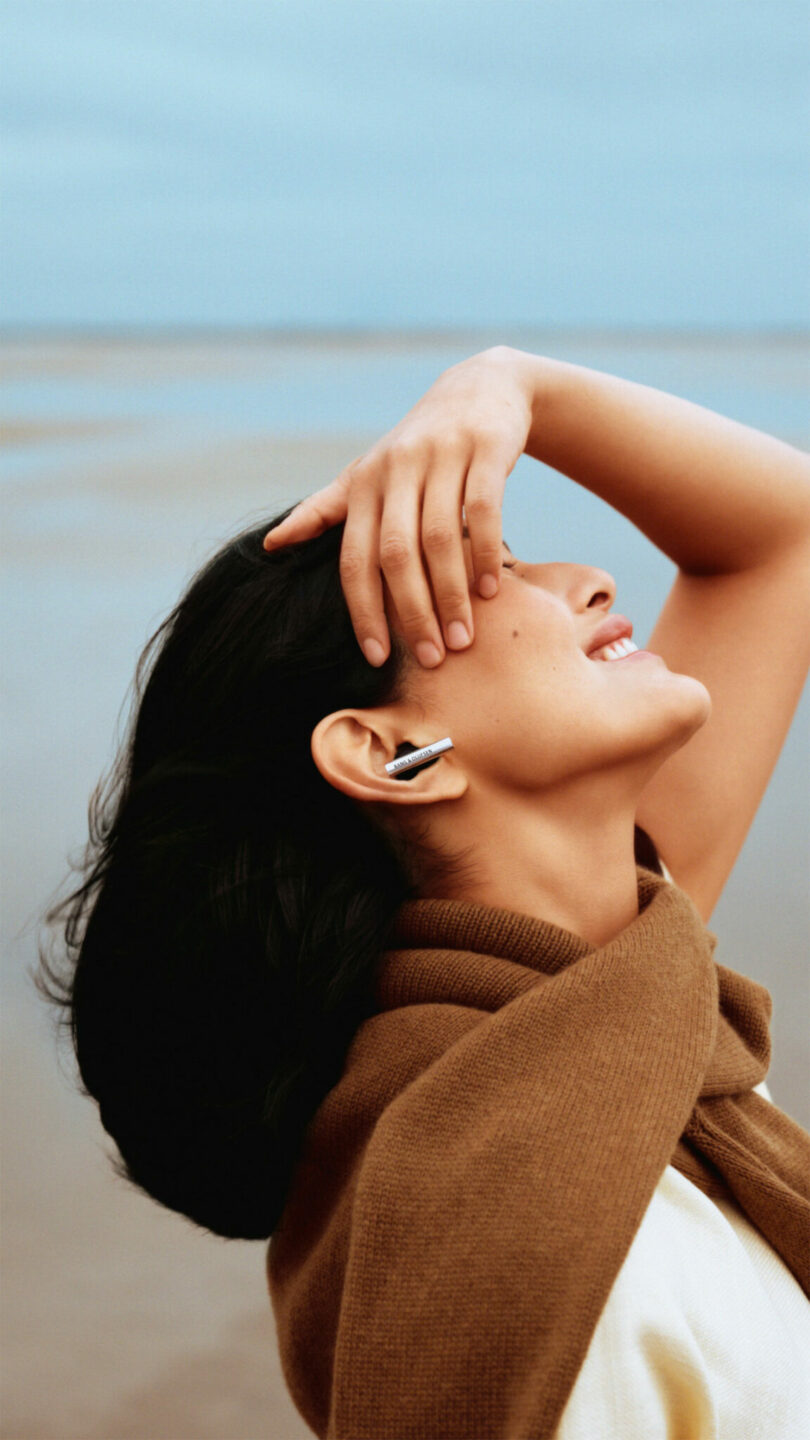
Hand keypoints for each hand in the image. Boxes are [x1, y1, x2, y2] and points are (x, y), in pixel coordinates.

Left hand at [262, 345, 532, 667]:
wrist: (479, 388)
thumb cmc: (416, 448)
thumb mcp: (367, 474)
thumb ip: (325, 511)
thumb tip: (270, 544)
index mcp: (362, 484)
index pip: (355, 559)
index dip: (363, 611)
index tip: (375, 656)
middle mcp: (395, 469)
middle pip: (396, 555)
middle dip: (412, 613)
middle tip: (431, 658)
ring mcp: (441, 457)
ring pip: (441, 539)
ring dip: (451, 595)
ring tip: (463, 638)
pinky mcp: (484, 449)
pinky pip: (484, 511)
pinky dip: (487, 554)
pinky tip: (491, 590)